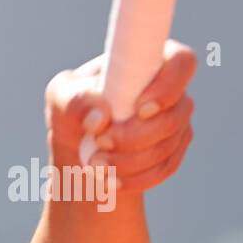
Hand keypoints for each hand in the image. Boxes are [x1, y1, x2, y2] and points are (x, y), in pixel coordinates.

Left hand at [45, 39, 195, 193]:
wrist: (78, 145)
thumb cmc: (73, 109)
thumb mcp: (61, 96)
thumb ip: (75, 99)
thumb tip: (99, 119)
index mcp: (150, 63)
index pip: (181, 62)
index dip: (168, 87)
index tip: (140, 109)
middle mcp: (172, 90)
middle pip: (174, 115)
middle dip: (135, 135)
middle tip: (101, 142)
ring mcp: (176, 122)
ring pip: (167, 146)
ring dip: (129, 160)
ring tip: (95, 162)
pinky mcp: (172, 151)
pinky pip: (164, 168)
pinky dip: (136, 178)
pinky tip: (111, 180)